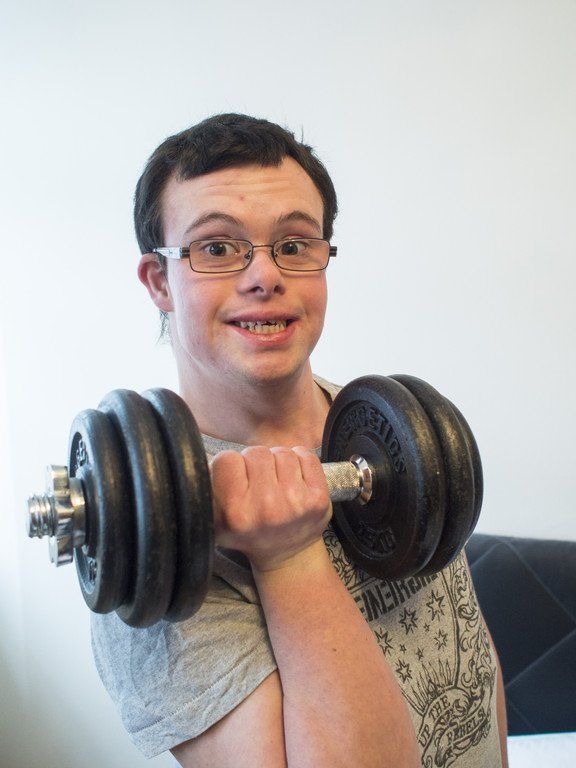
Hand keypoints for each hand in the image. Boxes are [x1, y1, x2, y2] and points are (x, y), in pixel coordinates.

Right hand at [211, 446, 331, 571]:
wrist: (288, 555)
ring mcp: (295, 502)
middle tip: (258, 482)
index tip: (237, 479)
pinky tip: (295, 479)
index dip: (231, 466)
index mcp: (235, 513)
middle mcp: (266, 507)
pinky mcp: (318, 499)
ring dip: (278, 462)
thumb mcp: (217, 520)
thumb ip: (208, 491)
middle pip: (255, 452)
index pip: (226, 459)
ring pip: (282, 452)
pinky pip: (306, 456)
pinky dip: (300, 461)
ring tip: (276, 482)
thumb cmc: (251, 531)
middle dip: (255, 463)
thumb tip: (200, 462)